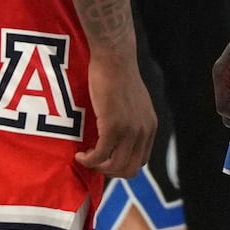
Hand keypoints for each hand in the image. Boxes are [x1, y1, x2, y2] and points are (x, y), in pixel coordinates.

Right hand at [76, 49, 155, 177]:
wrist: (114, 57)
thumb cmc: (119, 74)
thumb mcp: (134, 102)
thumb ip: (132, 119)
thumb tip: (120, 135)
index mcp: (150, 126)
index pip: (140, 161)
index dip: (121, 166)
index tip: (104, 160)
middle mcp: (144, 131)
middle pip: (129, 169)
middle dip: (109, 172)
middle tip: (93, 162)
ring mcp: (129, 130)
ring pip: (115, 166)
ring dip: (97, 167)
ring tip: (85, 157)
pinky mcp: (113, 126)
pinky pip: (99, 155)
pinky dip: (88, 160)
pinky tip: (80, 154)